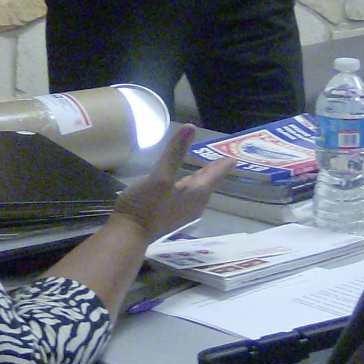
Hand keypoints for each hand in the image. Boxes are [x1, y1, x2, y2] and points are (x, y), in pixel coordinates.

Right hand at [111, 123, 234, 241]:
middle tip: (224, 158)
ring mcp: (182, 210)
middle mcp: (194, 203)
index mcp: (196, 193)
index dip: (224, 164)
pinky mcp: (170, 214)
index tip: (235, 156)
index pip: (216, 174)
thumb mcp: (160, 176)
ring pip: (198, 189)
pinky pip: (187, 195)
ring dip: (203, 177)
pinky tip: (184, 182)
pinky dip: (190, 184)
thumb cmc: (145, 206)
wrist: (128, 236)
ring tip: (206, 167)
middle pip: (208, 182)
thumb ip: (175, 153)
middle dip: (215, 170)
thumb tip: (191, 127)